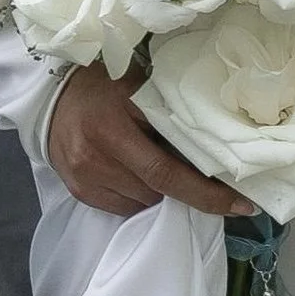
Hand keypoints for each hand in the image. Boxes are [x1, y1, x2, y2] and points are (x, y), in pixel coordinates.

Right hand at [47, 62, 256, 219]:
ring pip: (144, 202)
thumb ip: (171, 117)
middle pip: (158, 191)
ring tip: (155, 164)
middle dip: (189, 192)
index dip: (208, 194)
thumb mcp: (139, 90)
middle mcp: (95, 156)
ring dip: (160, 192)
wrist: (51, 95)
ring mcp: (85, 177)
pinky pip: (124, 208)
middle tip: (212, 187)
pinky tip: (134, 173)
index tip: (243, 205)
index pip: (168, 172)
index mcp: (113, 127)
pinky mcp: (79, 191)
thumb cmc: (104, 87)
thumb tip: (218, 150)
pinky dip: (139, 196)